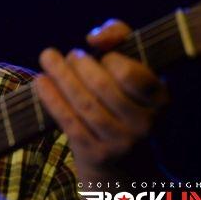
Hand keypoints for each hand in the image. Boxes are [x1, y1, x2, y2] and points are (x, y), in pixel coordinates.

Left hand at [34, 19, 168, 180]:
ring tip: (48, 58)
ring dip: (61, 77)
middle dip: (79, 65)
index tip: (102, 56)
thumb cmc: (124, 99)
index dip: (111, 59)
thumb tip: (95, 37)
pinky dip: (52, 99)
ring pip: (84, 104)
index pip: (131, 74)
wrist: (126, 162)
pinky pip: (69, 122)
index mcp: (160, 99)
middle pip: (102, 86)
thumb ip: (120, 37)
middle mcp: (145, 124)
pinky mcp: (96, 154)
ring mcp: (120, 142)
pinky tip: (41, 81)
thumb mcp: (134, 69)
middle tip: (71, 55)